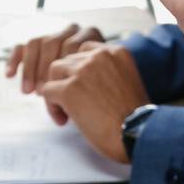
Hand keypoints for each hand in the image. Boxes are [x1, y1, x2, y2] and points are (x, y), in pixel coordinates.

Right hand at [4, 23, 104, 94]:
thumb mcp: (94, 79)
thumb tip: (66, 112)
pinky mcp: (35, 41)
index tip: (57, 87)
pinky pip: (20, 46)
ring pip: (35, 43)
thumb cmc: (94, 83)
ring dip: (29, 69)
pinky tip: (10, 75)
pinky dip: (14, 60)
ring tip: (28, 91)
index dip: (62, 67)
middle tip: (41, 92)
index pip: (72, 46)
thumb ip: (82, 83)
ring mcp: (52, 32)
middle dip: (44, 69)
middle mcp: (71, 30)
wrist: (90, 74)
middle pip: (52, 43)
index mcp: (90, 35)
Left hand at [39, 42, 148, 162]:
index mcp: (117, 52)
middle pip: (67, 60)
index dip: (80, 71)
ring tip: (66, 112)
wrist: (137, 132)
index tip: (85, 88)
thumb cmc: (134, 116)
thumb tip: (81, 79)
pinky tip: (64, 120)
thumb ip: (107, 72)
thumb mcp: (127, 81)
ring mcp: (83, 71)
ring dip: (56, 91)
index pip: (85, 50)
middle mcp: (99, 56)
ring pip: (53, 73)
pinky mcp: (69, 89)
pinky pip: (47, 91)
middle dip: (66, 81)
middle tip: (74, 104)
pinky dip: (52, 108)